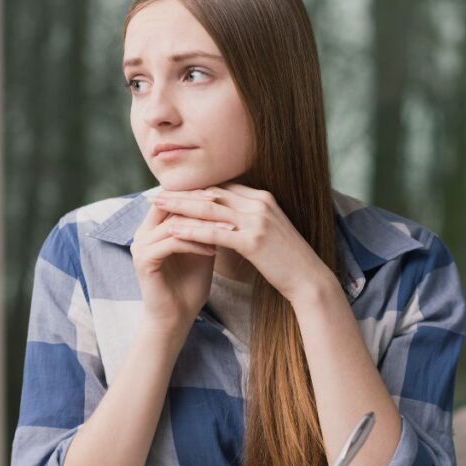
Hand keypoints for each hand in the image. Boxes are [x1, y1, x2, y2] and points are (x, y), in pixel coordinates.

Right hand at [130, 202, 215, 336]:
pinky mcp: (144, 261)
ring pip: (173, 223)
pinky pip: (171, 243)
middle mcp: (142, 232)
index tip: (225, 192)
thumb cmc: (191, 284)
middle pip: (169, 203)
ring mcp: (140, 246)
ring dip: (203, 225)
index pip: (173, 196)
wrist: (177, 318)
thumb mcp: (202, 249)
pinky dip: (194, 243)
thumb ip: (206, 227)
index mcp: (153, 226)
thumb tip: (229, 203)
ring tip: (228, 228)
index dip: (197, 191)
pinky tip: (214, 249)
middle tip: (225, 201)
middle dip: (198, 201)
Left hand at [150, 184, 336, 304]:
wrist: (309, 279)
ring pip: (210, 208)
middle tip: (156, 192)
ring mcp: (257, 221)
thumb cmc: (288, 260)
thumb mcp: (269, 231)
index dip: (196, 188)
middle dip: (182, 192)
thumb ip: (248, 219)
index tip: (174, 191)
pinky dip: (192, 229)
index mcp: (263, 198)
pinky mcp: (253, 241)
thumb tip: (224, 218)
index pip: (222, 187)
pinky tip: (173, 230)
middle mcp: (260, 203)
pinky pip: (215, 232)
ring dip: (180, 205)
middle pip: (212, 192)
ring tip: (157, 205)